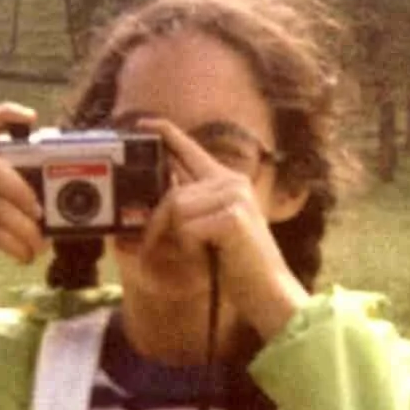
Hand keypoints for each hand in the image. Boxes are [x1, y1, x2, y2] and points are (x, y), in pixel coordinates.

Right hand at [0, 102, 47, 328]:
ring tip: (39, 245)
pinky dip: (18, 247)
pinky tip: (26, 256)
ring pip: (0, 208)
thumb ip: (15, 193)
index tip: (32, 117)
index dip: (6, 114)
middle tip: (41, 212)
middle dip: (24, 190)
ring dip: (28, 230)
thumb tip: (63, 201)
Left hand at [137, 119, 307, 339]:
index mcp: (227, 181)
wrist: (267, 288)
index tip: (142, 122)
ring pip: (177, 208)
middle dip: (157, 223)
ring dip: (178, 238)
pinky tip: (212, 253)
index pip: (191, 150)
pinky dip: (190, 247)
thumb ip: (189, 206)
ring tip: (201, 251)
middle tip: (157, 246)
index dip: (166, 133)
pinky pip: (187, 227)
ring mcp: (235, 197)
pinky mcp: (233, 216)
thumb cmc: (237, 262)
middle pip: (173, 193)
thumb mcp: (209, 228)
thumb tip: (155, 195)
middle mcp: (232, 182)